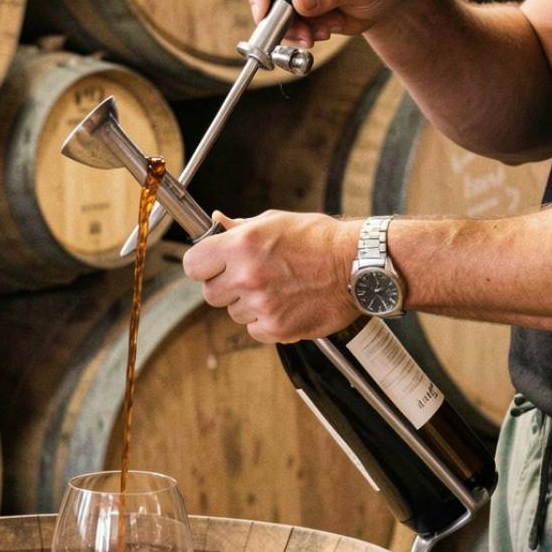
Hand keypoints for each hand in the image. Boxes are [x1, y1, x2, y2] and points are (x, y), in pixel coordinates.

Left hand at [181, 210, 360, 342]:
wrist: (358, 265)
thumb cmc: (321, 239)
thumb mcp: (276, 221)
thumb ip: (240, 228)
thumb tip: (215, 223)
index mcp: (241, 245)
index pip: (193, 264)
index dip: (203, 265)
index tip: (212, 265)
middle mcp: (247, 276)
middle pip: (210, 293)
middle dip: (226, 286)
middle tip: (250, 277)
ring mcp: (261, 305)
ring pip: (233, 313)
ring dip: (248, 304)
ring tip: (277, 288)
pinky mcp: (277, 329)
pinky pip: (255, 329)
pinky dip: (266, 321)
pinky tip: (286, 304)